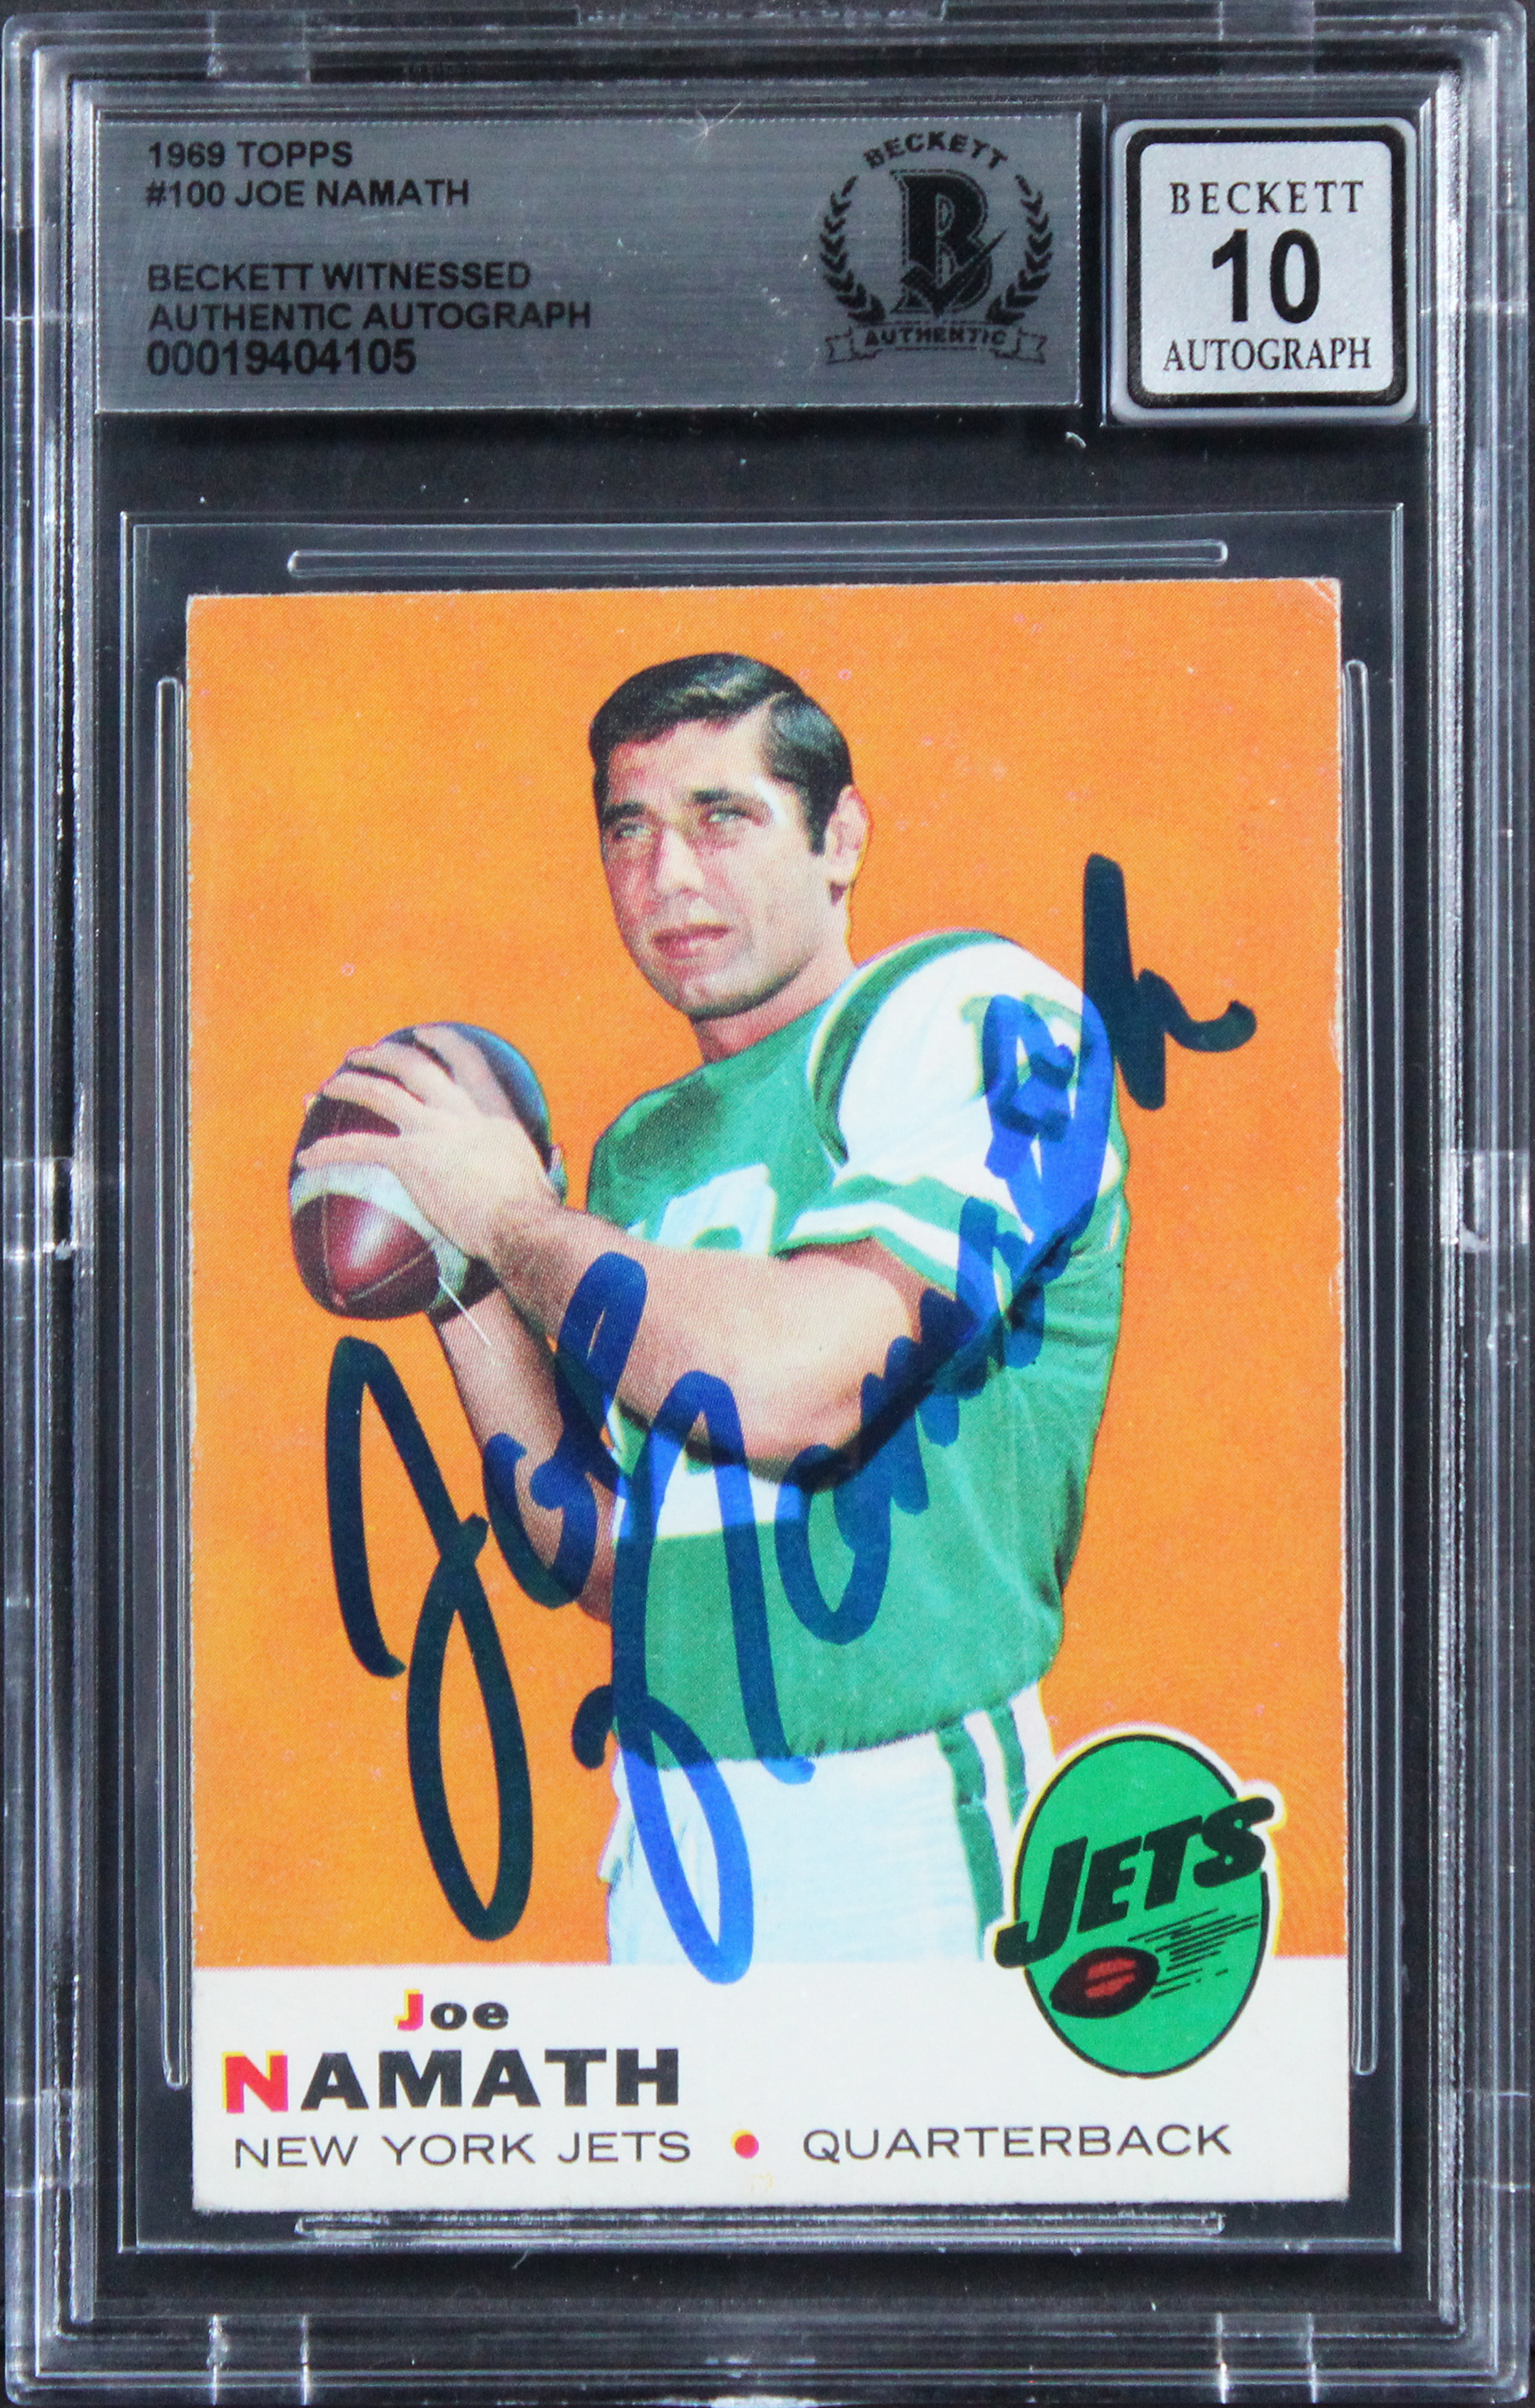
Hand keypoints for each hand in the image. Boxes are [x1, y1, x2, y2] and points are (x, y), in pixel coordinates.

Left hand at [296, 1027, 561, 1264]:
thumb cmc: (535, 1208)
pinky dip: (330, 1149)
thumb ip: (542, 1154)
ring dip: (349, 1085)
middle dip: (382, 1055)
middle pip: (413, 1066)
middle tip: (360, 1055)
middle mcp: (460, 1111)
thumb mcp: (540, 1168)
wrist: (521, 1224)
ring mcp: (433, 1131)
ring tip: (324, 1087)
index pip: (465, 1059)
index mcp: (492, 1110)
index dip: (440, 1041)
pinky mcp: (411, 1158)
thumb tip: (556, 1152)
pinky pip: (361, 1145)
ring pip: (381, 1093)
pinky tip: (308, 1156)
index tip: (422, 1034)